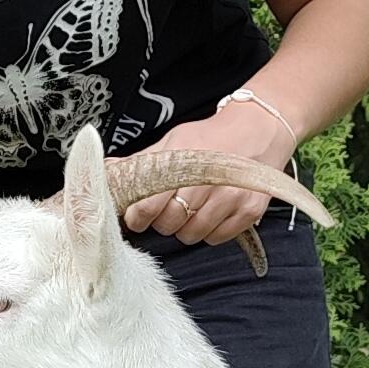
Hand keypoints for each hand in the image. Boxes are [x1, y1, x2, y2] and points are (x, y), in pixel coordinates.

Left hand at [119, 102, 300, 248]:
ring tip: (192, 207)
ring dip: (186, 227)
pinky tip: (211, 211)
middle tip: (168, 208)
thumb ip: (142, 162)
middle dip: (163, 221)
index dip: (138, 216)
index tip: (137, 215)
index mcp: (184, 163)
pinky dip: (209, 230)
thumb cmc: (212, 138)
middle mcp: (208, 182)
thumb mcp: (175, 142)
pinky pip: (216, 238)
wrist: (260, 129)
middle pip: (169, 224)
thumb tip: (108, 172)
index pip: (149, 206)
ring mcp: (231, 198)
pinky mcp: (248, 211)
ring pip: (192, 235)